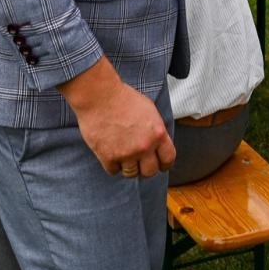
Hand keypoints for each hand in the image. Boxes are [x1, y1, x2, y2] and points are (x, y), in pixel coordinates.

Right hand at [60, 61, 174, 177]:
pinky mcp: (108, 157)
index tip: (159, 165)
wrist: (100, 96)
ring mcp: (126, 153)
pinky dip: (112, 164)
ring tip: (122, 155)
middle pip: (150, 172)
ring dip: (127, 167)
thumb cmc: (123, 98)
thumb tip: (158, 144)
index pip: (168, 159)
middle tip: (138, 162)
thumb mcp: (150, 111)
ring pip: (131, 174)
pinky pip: (113, 170)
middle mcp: (145, 146)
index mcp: (158, 134)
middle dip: (145, 168)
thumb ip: (156, 130)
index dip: (164, 164)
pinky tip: (110, 152)